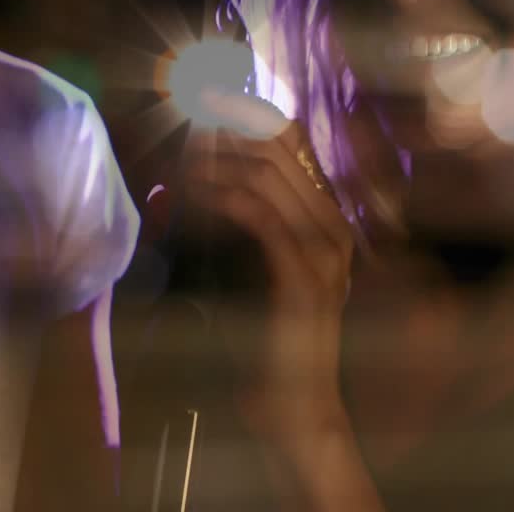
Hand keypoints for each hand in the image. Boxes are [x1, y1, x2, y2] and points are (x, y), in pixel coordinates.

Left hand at [179, 90, 356, 449]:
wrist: (299, 407)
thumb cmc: (271, 343)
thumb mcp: (252, 271)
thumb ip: (233, 226)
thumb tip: (178, 183)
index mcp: (328, 220)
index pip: (293, 142)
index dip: (247, 115)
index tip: (202, 106)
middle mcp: (335, 227)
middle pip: (281, 147)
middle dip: (227, 128)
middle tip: (185, 125)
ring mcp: (326, 250)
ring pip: (269, 173)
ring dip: (219, 158)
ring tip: (181, 159)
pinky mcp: (303, 274)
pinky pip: (260, 214)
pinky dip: (221, 196)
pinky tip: (192, 193)